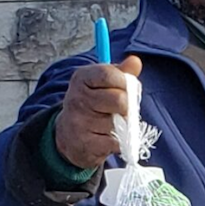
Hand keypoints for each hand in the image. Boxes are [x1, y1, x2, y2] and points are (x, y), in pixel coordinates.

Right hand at [54, 56, 142, 170]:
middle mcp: (76, 98)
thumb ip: (120, 73)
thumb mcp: (102, 84)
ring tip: (111, 125)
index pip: (109, 74)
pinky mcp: (85, 143)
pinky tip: (107, 138)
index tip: (127, 89)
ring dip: (122, 126)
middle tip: (121, 110)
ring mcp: (79, 122)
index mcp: (81, 78)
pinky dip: (118, 142)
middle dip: (127, 106)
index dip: (125, 82)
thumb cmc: (92, 106)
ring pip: (118, 122)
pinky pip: (116, 142)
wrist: (69, 137)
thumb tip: (135, 61)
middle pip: (119, 99)